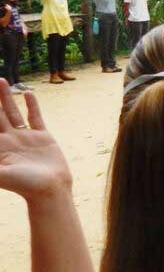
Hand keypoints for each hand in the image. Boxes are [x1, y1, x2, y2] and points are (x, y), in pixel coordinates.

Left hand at [0, 81, 71, 202]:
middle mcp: (8, 140)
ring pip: (12, 112)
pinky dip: (32, 106)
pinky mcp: (42, 137)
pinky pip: (35, 118)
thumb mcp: (0, 175)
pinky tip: (28, 94)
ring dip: (6, 97)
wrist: (51, 190)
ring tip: (2, 81)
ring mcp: (25, 137)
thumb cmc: (24, 186)